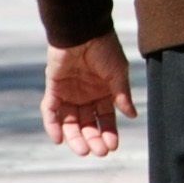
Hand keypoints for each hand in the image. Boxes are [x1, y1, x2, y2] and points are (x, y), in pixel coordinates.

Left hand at [41, 34, 135, 156]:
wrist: (82, 30)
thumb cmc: (104, 49)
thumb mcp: (118, 74)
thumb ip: (122, 95)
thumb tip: (132, 115)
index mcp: (104, 92)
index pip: (106, 118)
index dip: (108, 132)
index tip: (112, 147)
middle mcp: (86, 95)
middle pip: (88, 124)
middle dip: (93, 139)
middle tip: (97, 152)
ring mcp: (69, 92)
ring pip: (70, 121)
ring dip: (75, 137)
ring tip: (82, 150)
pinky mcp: (54, 87)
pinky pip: (51, 110)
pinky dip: (53, 125)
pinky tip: (59, 139)